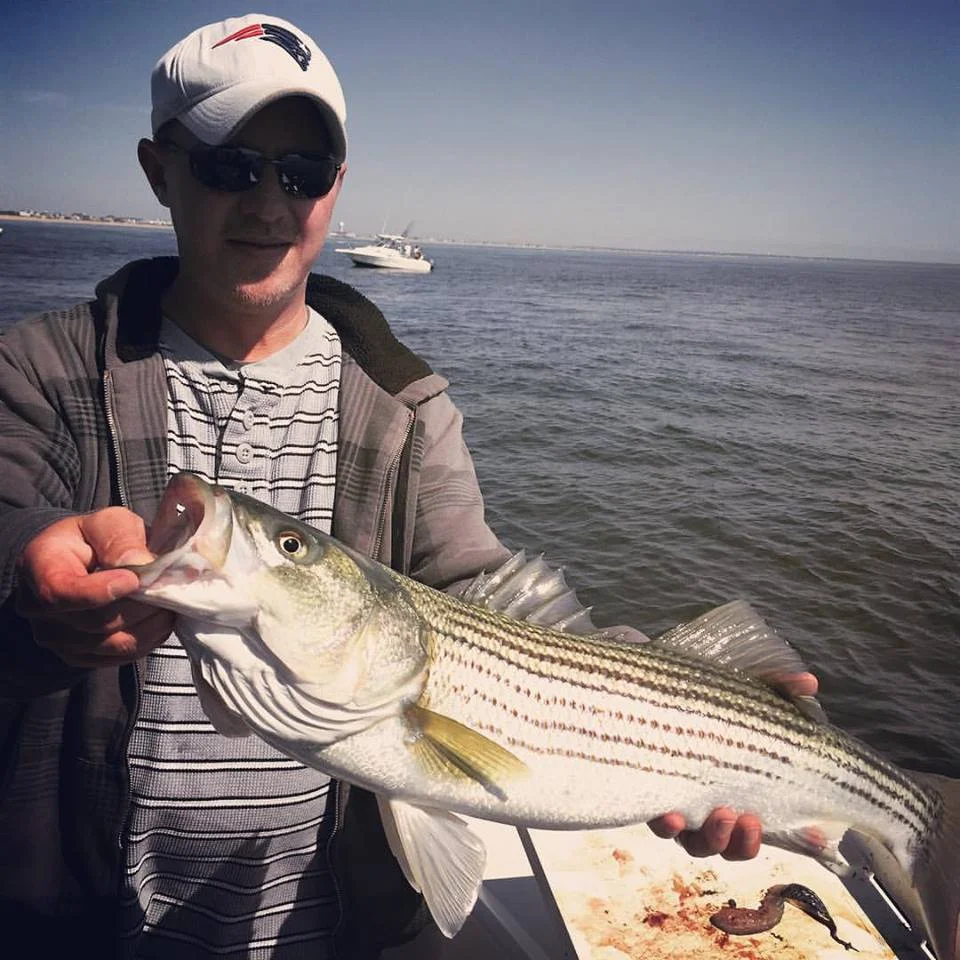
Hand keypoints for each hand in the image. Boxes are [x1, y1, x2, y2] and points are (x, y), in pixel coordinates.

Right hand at [16, 507, 173, 666]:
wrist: (80, 562)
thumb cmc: (93, 538)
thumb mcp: (108, 522)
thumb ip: (120, 539)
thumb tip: (140, 564)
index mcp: (39, 567)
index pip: (61, 592)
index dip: (101, 591)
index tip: (134, 580)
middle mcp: (39, 610)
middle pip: (96, 622)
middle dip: (140, 605)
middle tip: (167, 586)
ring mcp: (58, 639)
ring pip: (114, 643)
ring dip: (150, 623)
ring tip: (166, 600)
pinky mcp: (81, 657)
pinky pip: (122, 656)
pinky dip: (149, 638)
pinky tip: (158, 617)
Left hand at [647, 671, 818, 858]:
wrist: (645, 681)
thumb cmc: (704, 693)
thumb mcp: (742, 689)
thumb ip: (776, 686)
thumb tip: (809, 682)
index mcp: (740, 787)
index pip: (773, 819)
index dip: (802, 836)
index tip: (820, 833)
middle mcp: (710, 804)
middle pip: (731, 843)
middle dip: (744, 842)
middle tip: (751, 819)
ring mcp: (680, 803)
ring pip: (698, 842)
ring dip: (713, 838)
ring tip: (722, 814)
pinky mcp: (650, 793)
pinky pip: (658, 822)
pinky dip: (667, 824)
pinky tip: (672, 815)